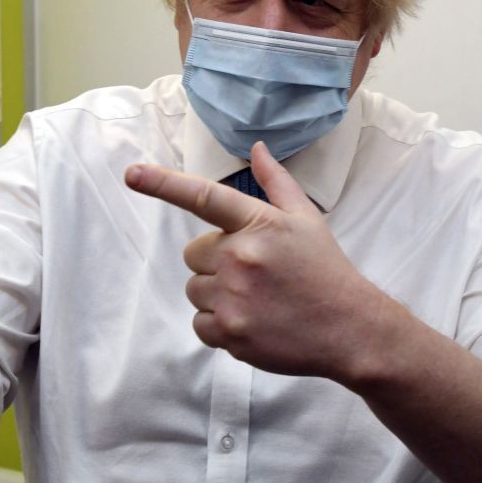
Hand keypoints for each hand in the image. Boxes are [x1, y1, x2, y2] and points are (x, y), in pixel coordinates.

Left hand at [125, 141, 386, 381]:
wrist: (350, 329)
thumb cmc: (325, 269)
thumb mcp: (306, 218)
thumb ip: (276, 182)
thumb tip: (257, 148)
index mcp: (258, 223)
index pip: (203, 196)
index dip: (163, 183)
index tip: (131, 174)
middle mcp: (241, 257)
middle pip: (194, 253)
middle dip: (215, 260)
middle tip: (253, 272)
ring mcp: (234, 297)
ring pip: (195, 289)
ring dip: (216, 293)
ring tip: (256, 298)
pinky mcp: (230, 333)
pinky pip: (199, 323)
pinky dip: (217, 324)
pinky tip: (251, 320)